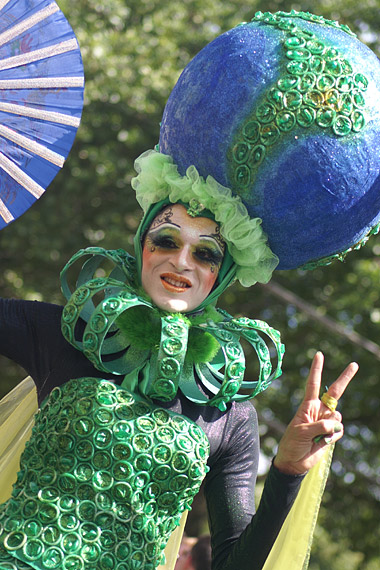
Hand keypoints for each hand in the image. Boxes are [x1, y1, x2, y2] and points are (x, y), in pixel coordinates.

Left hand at [273, 351, 357, 474]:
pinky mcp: (332, 434)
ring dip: (331, 428)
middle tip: (354, 364)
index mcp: (307, 405)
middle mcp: (319, 410)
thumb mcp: (301, 432)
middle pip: (335, 392)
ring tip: (316, 437)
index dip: (316, 369)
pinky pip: (339, 431)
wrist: (294, 462)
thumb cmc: (292, 443)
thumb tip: (335, 424)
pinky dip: (333, 437)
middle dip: (345, 378)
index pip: (313, 384)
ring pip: (338, 417)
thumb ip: (319, 426)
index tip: (319, 355)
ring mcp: (326, 421)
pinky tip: (323, 443)